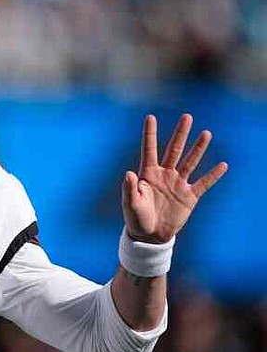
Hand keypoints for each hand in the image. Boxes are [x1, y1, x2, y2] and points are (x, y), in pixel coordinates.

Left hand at [122, 114, 227, 243]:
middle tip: (187, 117)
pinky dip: (213, 175)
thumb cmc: (136, 218)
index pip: (150, 149)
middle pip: (174, 150)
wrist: (150, 235)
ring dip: (198, 148)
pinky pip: (203, 183)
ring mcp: (178, 184)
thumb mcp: (130, 203)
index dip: (150, 134)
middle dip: (180, 134)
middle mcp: (164, 174)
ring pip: (190, 162)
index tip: (150, 117)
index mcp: (148, 174)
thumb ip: (130, 188)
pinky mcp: (189, 196)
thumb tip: (129, 173)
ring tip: (206, 134)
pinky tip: (223, 165)